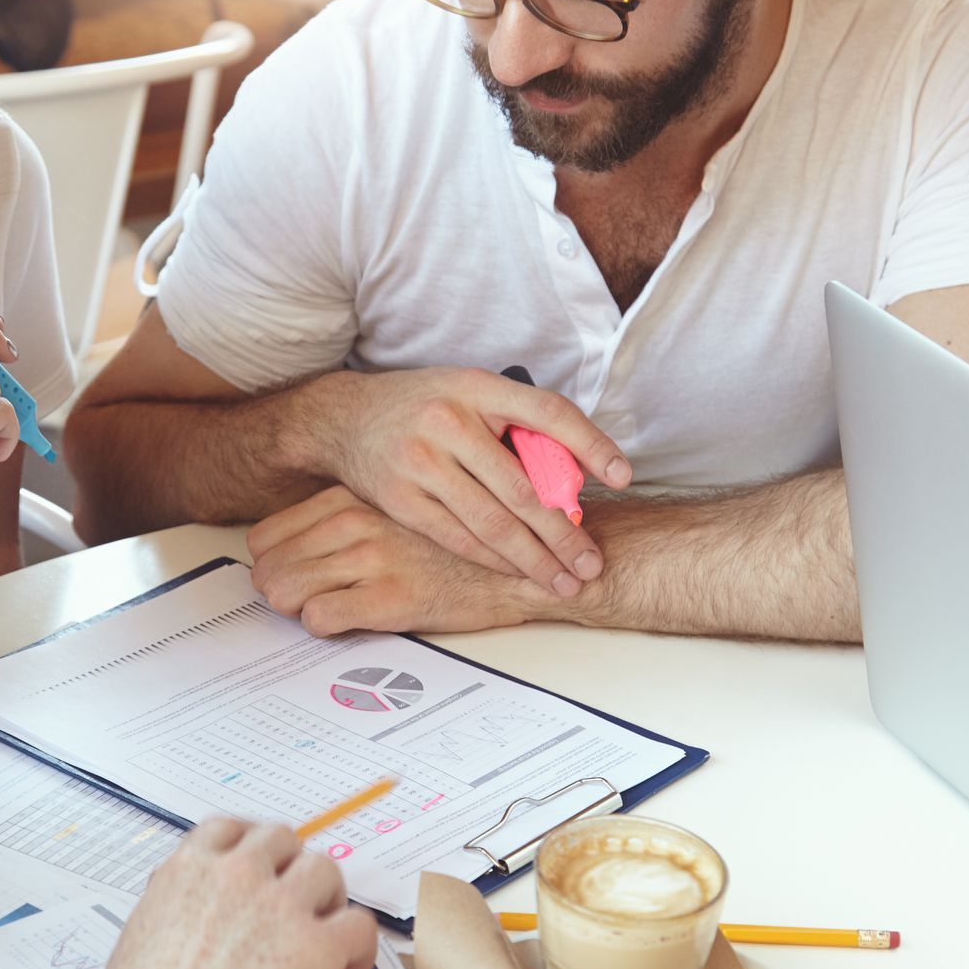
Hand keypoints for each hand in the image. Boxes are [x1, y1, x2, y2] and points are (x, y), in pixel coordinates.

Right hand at [87, 819, 376, 968]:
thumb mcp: (141, 934)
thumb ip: (170, 906)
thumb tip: (182, 909)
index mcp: (191, 870)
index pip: (230, 830)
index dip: (249, 844)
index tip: (257, 862)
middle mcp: (238, 874)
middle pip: (282, 839)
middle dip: (290, 864)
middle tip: (294, 895)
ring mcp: (280, 904)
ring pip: (324, 868)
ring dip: (327, 894)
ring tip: (325, 926)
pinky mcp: (317, 944)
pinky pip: (359, 923)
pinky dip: (361, 944)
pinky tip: (350, 966)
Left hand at [249, 486, 552, 634]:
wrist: (519, 565)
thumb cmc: (455, 546)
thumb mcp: (392, 514)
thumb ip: (347, 523)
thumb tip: (297, 554)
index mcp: (350, 499)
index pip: (266, 535)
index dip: (271, 565)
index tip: (287, 579)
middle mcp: (355, 522)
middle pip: (266, 565)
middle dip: (276, 592)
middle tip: (301, 602)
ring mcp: (371, 557)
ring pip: (283, 591)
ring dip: (296, 610)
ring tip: (324, 612)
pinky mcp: (389, 596)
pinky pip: (319, 617)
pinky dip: (323, 626)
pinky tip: (349, 622)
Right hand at [319, 368, 629, 596]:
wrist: (345, 418)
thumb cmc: (422, 408)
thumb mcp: (468, 395)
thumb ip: (513, 427)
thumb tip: (572, 478)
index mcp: (477, 388)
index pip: (548, 412)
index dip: (591, 444)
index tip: (623, 476)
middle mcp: (448, 421)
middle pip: (523, 487)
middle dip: (564, 533)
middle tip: (593, 563)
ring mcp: (420, 461)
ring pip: (492, 521)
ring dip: (534, 558)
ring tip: (564, 580)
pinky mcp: (399, 498)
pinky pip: (457, 537)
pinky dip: (492, 559)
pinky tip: (517, 573)